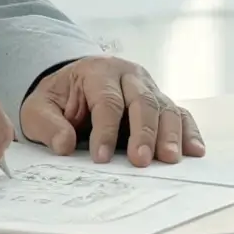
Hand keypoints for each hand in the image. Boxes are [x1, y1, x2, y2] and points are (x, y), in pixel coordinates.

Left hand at [19, 56, 205, 165]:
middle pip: (142, 101)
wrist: (73, 83)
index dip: (105, 130)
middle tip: (140, 161)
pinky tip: (194, 150)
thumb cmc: (58, 99)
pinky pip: (179, 114)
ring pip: (166, 107)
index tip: (100, 158)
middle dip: (143, 132)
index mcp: (98, 72)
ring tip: (169, 159)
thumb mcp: (39, 108)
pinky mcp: (161, 101)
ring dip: (169, 134)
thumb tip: (64, 144)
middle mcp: (129, 75)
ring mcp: (149, 87)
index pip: (107, 101)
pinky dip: (188, 131)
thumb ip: (48, 125)